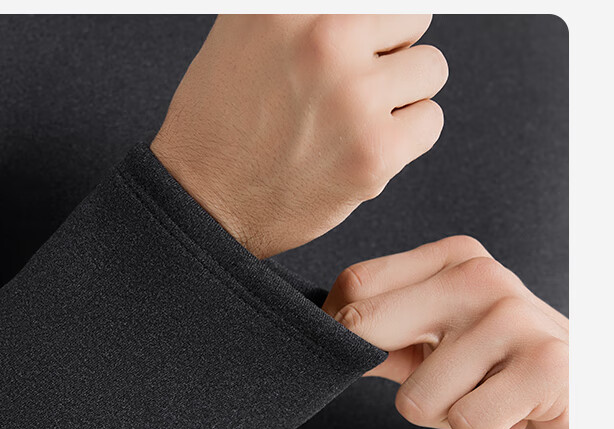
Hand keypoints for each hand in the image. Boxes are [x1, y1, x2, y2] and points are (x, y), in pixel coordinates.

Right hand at [151, 14, 447, 257]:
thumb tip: (360, 12)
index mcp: (290, 4)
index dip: (367, 25)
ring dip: (400, 96)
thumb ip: (303, 11)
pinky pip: (429, 122)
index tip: (353, 51)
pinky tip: (359, 149)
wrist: (202, 205)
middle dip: (388, 54)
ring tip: (353, 120)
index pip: (379, 1)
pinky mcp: (374, 152)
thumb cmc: (220, 123)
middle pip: (414, 18)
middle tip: (347, 88)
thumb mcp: (243, 33)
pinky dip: (403, 139)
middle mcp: (324, 38)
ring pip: (430, 69)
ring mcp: (353, 96)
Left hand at [322, 236, 568, 428]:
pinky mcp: (545, 365)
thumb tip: (325, 339)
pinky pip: (466, 425)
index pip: (355, 284)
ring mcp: (513, 316)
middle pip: (364, 326)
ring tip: (489, 398)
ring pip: (416, 398)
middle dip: (391, 376)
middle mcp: (479, 275)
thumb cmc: (504, 372)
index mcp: (452, 259)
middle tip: (441, 385)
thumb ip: (386, 338)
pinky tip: (515, 415)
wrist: (592, 402)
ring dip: (447, 417)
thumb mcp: (439, 345)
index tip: (360, 358)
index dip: (338, 330)